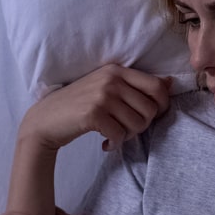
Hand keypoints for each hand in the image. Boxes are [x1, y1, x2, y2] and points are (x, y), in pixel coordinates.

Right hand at [20, 64, 172, 150]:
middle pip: (151, 109)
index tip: (151, 117)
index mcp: (117, 70)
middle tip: (126, 130)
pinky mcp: (93, 114)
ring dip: (128, 136)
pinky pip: (120, 135)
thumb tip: (170, 83)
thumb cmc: (78, 106)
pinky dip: (115, 144)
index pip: (157, 87)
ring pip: (138, 124)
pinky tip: (105, 144)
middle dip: (143, 126)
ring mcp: (102, 95)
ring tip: (114, 136)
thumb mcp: (106, 87)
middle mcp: (111, 79)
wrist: (45, 120)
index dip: (162, 106)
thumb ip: (135, 85)